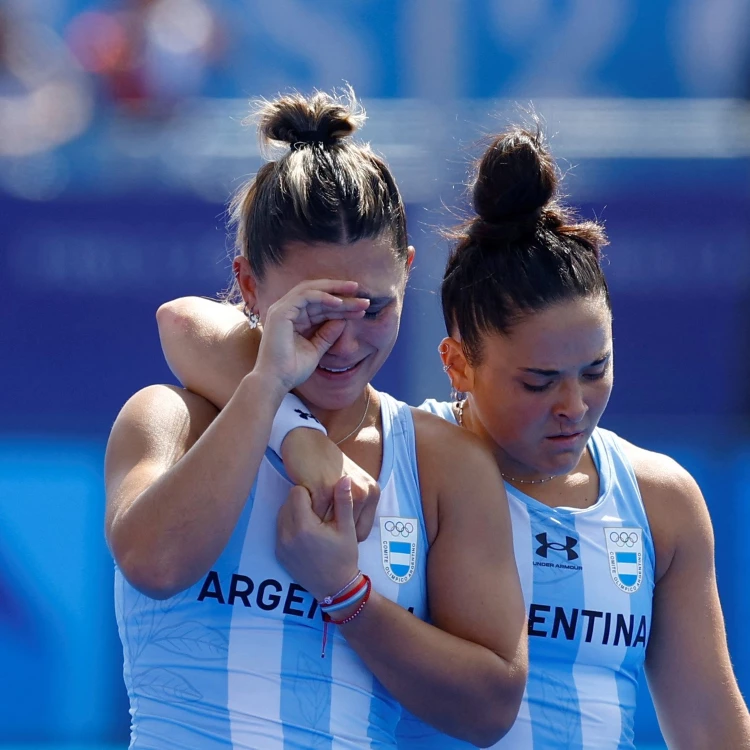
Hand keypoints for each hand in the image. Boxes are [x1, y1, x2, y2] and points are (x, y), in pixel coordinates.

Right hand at [255, 280, 369, 392]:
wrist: (275, 382)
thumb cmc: (292, 370)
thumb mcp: (316, 349)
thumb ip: (327, 334)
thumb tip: (343, 321)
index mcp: (295, 318)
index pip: (321, 306)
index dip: (342, 306)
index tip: (362, 309)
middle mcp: (287, 310)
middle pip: (318, 294)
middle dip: (341, 292)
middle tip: (363, 295)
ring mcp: (281, 309)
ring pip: (312, 290)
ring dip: (335, 290)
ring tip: (355, 291)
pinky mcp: (280, 312)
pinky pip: (305, 296)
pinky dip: (323, 297)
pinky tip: (339, 303)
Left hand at [276, 476, 359, 600]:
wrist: (335, 588)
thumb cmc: (344, 557)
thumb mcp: (348, 529)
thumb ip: (343, 502)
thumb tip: (344, 478)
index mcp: (304, 527)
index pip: (296, 492)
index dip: (310, 492)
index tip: (322, 501)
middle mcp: (287, 535)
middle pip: (287, 501)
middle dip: (302, 501)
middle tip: (319, 510)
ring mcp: (280, 545)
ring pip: (282, 513)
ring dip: (295, 512)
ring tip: (313, 521)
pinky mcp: (278, 552)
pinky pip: (280, 528)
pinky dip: (290, 525)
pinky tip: (306, 532)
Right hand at [281, 428, 379, 541]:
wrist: (308, 443)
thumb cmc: (329, 465)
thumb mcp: (352, 484)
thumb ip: (357, 504)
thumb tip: (353, 534)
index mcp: (373, 492)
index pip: (363, 531)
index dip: (347, 537)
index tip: (335, 534)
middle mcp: (364, 492)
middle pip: (347, 531)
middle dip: (332, 532)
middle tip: (320, 528)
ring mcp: (345, 491)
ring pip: (330, 526)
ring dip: (319, 526)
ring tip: (312, 520)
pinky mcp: (324, 489)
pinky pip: (315, 515)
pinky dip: (308, 516)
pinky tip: (305, 509)